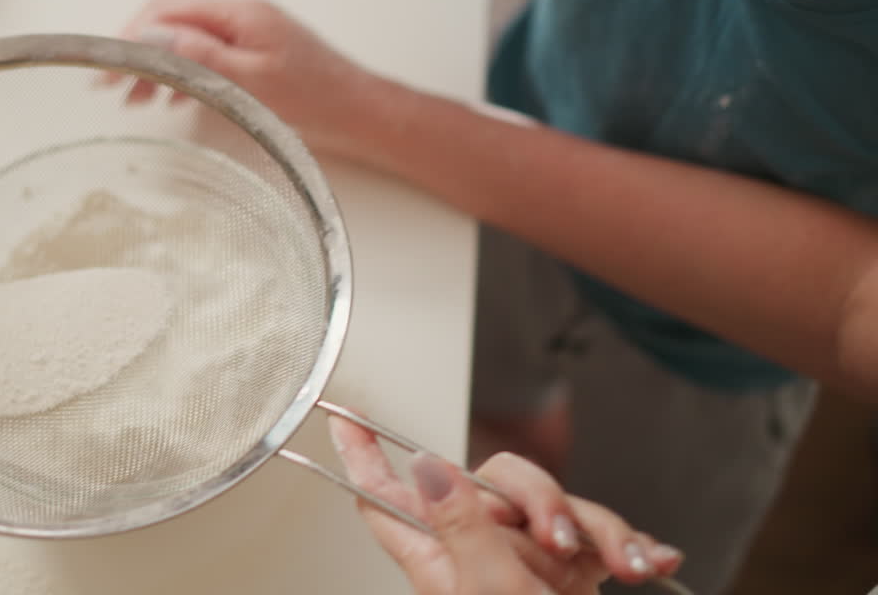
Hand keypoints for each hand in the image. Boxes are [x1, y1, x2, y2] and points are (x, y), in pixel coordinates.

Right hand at [114, 0, 375, 155]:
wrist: (358, 112)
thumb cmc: (316, 98)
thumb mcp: (253, 81)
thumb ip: (203, 58)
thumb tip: (153, 39)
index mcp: (239, 13)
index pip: (169, 8)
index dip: (132, 34)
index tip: (109, 66)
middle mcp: (239, 15)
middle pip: (172, 19)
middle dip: (138, 50)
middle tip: (113, 87)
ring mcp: (245, 33)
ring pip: (185, 39)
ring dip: (156, 67)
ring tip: (135, 101)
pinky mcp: (251, 54)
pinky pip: (203, 55)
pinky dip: (180, 75)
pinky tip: (169, 100)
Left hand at [328, 417, 683, 593]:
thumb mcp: (490, 590)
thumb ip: (462, 527)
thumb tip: (426, 469)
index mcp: (440, 557)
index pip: (388, 496)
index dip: (363, 455)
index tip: (346, 419)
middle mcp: (479, 551)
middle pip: (491, 480)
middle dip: (538, 496)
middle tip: (557, 537)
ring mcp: (528, 560)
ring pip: (555, 503)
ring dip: (597, 528)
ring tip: (620, 562)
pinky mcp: (573, 571)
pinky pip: (599, 534)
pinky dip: (628, 545)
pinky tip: (649, 560)